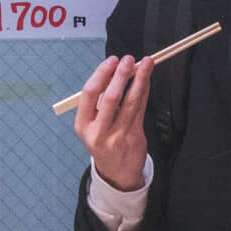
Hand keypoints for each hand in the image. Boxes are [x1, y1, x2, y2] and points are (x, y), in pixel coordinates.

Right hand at [74, 54, 153, 192]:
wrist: (116, 171)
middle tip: (128, 59)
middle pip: (110, 97)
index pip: (89, 94)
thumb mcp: (92, 125)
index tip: (111, 61)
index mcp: (83, 125)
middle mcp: (98, 131)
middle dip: (121, 75)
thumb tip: (115, 71)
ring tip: (146, 63)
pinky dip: (144, 91)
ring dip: (139, 79)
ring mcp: (117, 135)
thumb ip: (99, 101)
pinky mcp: (134, 137)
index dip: (101, 74)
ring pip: (130, 102)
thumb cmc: (104, 140)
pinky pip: (140, 109)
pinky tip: (147, 79)